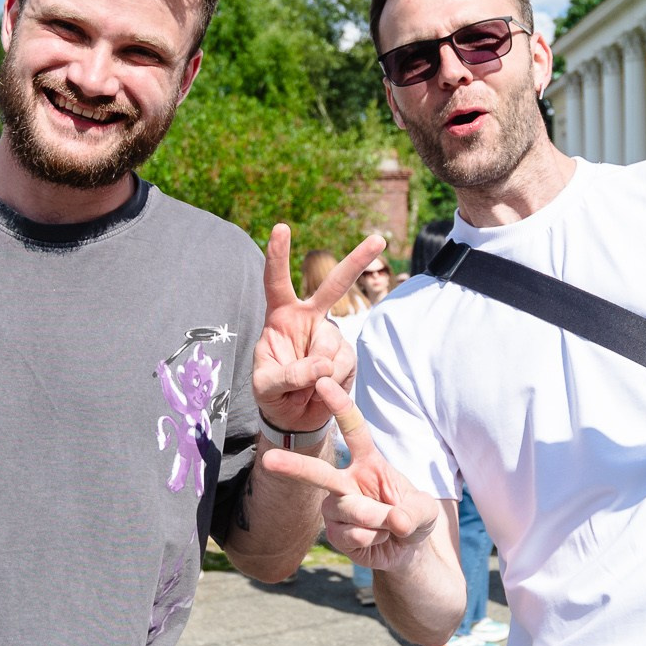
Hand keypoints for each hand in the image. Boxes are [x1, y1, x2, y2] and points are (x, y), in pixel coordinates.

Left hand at [252, 226, 383, 434]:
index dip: (278, 255)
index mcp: (280, 316)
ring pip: (330, 344)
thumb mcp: (267, 386)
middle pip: (334, 286)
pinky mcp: (345, 355)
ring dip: (317, 370)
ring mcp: (330, 336)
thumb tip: (323, 365)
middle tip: (379, 239)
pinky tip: (320, 389)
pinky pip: (342, 364)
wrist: (293, 418)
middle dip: (357, 261)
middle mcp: (308, 318)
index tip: (281, 227)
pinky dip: (331, 381)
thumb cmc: (272, 394)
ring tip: (303, 387)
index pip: (277, 281)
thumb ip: (288, 374)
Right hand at [258, 378, 442, 570]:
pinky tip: (377, 539)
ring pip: (348, 508)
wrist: (406, 549)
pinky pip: (350, 535)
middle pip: (318, 472)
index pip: (354, 430)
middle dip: (294, 466)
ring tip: (391, 525)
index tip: (323, 382)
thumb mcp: (425, 511)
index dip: (340, 407)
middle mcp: (347, 481)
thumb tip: (395, 521)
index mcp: (368, 462)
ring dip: (375, 519)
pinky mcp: (336, 534)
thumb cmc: (413, 517)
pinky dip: (372, 539)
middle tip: (268, 461)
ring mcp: (338, 508)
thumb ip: (413, 511)